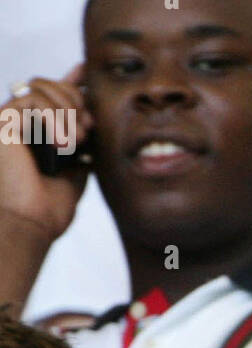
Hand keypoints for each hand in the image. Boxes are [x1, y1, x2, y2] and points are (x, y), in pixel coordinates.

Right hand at [0, 69, 91, 243]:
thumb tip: (92, 121)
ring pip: (41, 88)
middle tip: (87, 132)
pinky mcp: (2, 121)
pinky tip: (61, 143)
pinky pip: (32, 101)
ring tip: (75, 142)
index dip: (71, 80)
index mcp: (37, 130)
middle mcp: (20, 121)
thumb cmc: (49, 207)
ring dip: (67, 113)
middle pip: (49, 84)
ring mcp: (8, 119)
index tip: (89, 72)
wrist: (32, 223)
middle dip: (75, 102)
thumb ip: (83, 146)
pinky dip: (54, 119)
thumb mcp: (76, 172)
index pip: (53, 95)